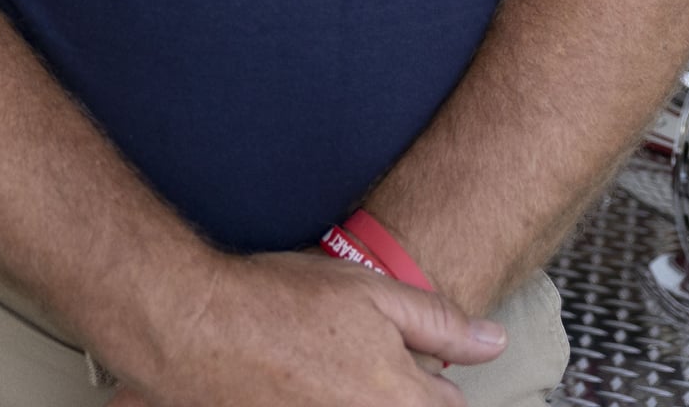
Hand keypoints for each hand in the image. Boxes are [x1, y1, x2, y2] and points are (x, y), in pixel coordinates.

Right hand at [103, 249, 505, 406]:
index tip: (399, 357)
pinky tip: (295, 387)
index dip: (427, 375)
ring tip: (319, 373)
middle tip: (350, 366)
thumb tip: (494, 343)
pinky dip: (317, 400)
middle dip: (391, 393)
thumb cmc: (279, 303)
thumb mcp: (371, 293)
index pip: (447, 405)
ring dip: (354, 398)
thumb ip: (440, 322)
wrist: (194, 327)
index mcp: (400, 402)